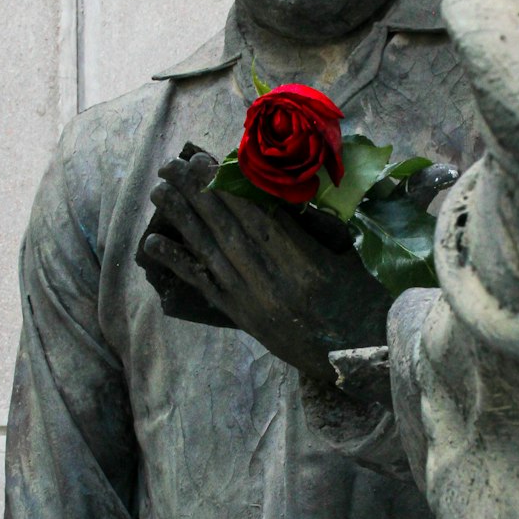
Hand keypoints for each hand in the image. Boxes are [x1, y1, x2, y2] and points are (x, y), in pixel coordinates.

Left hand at [143, 149, 390, 381]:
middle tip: (172, 164)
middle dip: (196, 192)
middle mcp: (271, 282)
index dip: (228, 185)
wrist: (359, 359)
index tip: (207, 159)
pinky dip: (177, 262)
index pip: (256, 216)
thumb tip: (290, 187)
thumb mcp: (355, 259)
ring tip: (159, 190)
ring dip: (181, 218)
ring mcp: (252, 302)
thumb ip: (323, 226)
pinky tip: (152, 243)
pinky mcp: (242, 317)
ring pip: (209, 252)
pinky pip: (204, 285)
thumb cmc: (366, 302)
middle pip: (226, 228)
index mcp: (304, 265)